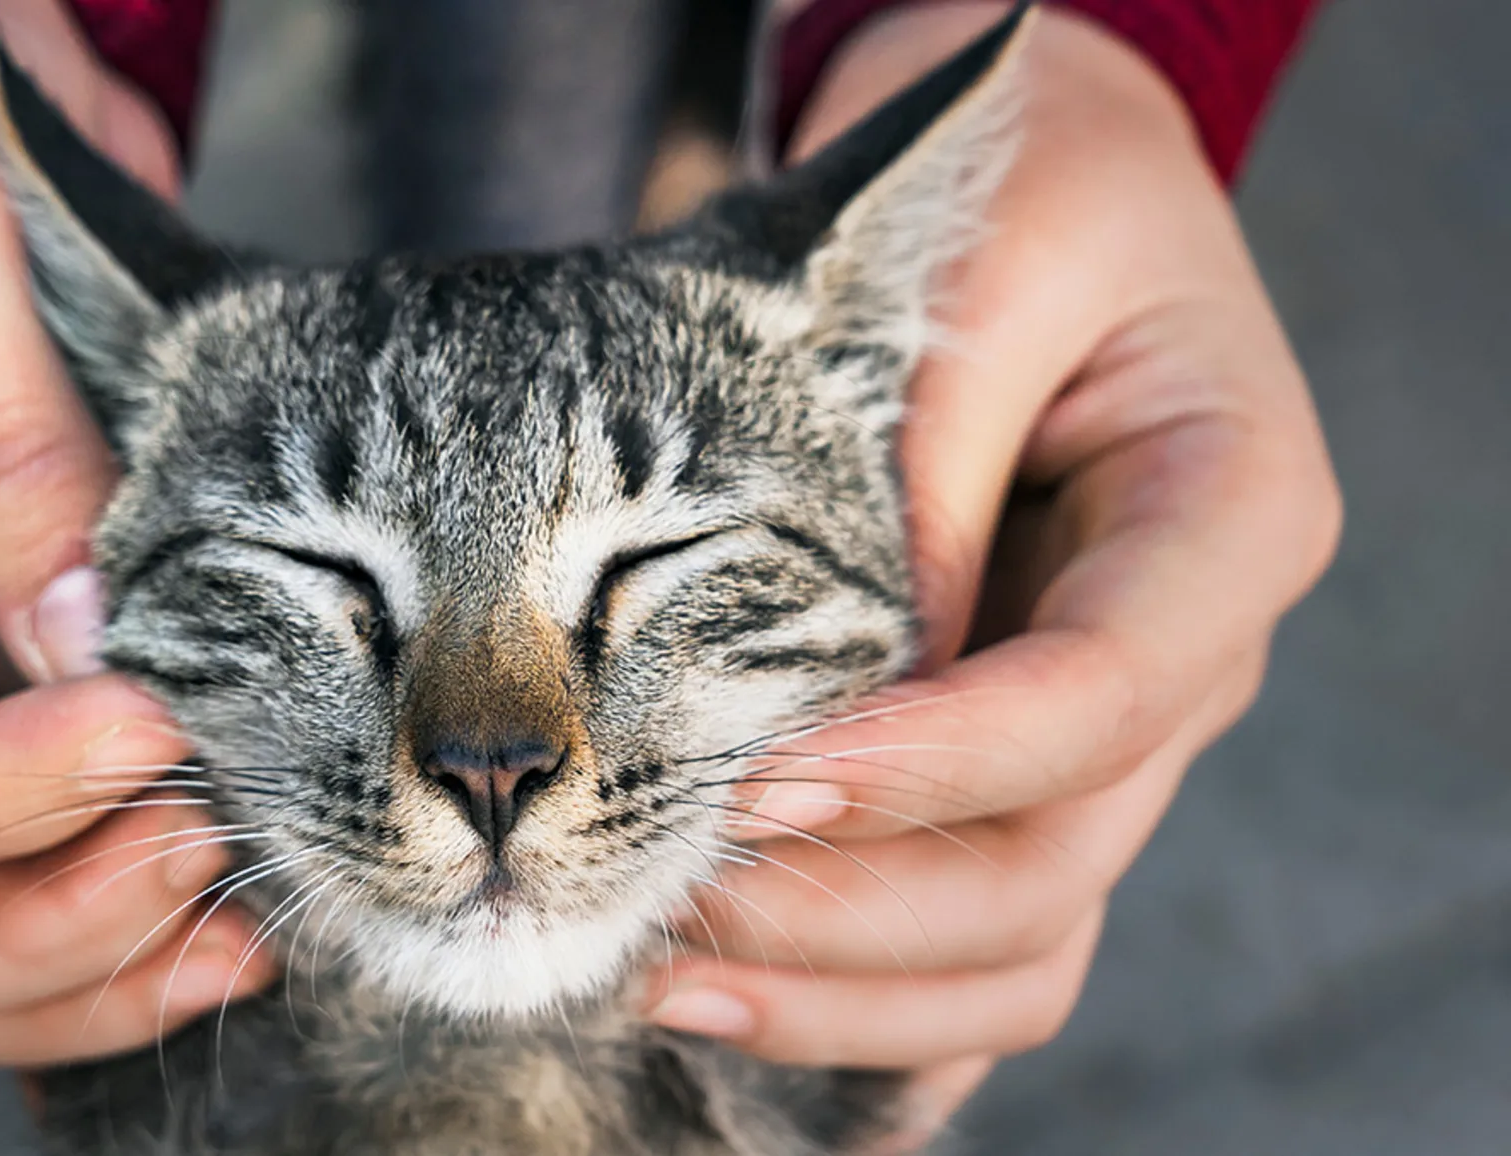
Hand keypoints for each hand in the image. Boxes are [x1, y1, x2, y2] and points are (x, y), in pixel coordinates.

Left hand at [644, 4, 1340, 1147]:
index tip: (759, 782)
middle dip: (853, 908)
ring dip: (844, 990)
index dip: (937, 766)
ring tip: (658, 976)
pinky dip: (871, 1004)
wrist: (1032, 192)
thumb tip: (828, 701)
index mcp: (1227, 523)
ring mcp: (1105, 734)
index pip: (1102, 698)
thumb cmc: (1017, 198)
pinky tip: (740, 1023)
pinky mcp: (1016, 763)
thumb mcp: (979, 274)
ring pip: (1018, 940)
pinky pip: (976, 934)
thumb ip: (918, 477)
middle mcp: (1182, 657)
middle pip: (1052, 863)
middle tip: (657, 899)